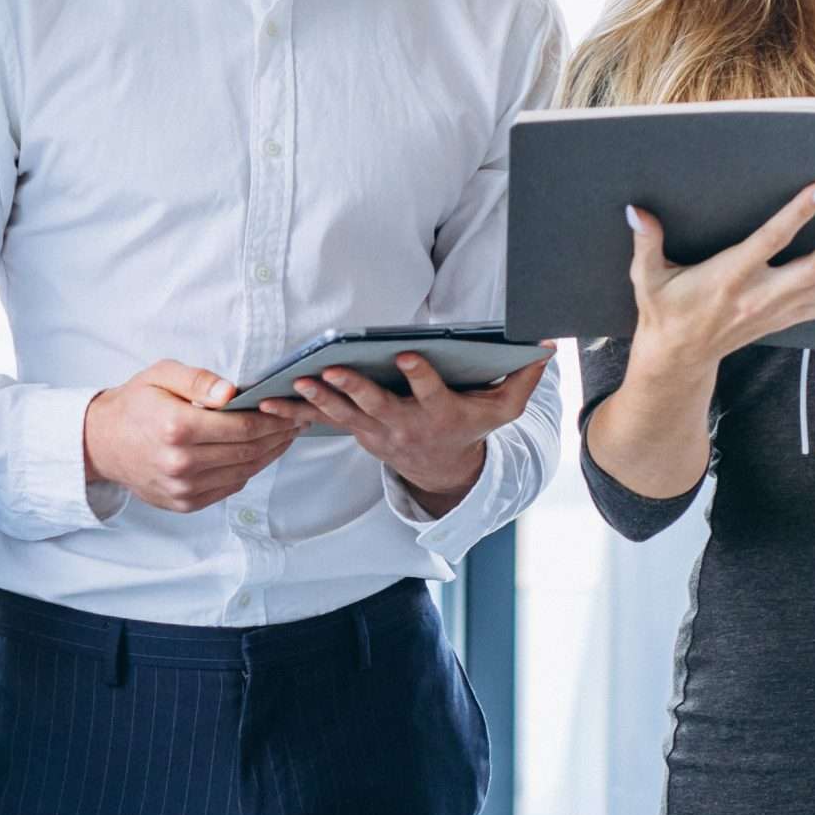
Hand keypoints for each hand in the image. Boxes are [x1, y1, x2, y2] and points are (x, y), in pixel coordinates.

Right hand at [83, 360, 300, 512]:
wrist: (102, 443)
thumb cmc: (135, 404)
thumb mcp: (161, 375)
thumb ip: (199, 380)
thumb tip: (233, 392)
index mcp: (176, 427)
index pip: (241, 427)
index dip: (273, 420)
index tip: (291, 409)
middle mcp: (180, 463)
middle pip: (247, 451)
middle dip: (278, 436)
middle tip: (297, 421)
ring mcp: (183, 488)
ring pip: (243, 472)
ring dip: (269, 454)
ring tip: (284, 437)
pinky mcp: (184, 503)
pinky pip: (229, 486)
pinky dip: (248, 470)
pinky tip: (258, 453)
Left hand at [255, 355, 546, 507]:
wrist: (443, 469)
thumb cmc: (472, 426)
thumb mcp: (504, 408)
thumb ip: (524, 378)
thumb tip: (547, 345)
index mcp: (441, 413)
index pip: (431, 391)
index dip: (421, 374)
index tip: (408, 356)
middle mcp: (406, 425)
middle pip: (378, 406)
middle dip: (355, 390)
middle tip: (333, 371)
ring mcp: (377, 432)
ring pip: (344, 415)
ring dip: (318, 401)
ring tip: (296, 383)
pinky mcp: (356, 432)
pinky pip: (322, 423)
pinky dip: (294, 415)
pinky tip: (267, 403)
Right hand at [626, 181, 814, 373]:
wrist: (679, 359)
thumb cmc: (664, 312)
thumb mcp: (648, 278)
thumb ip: (646, 242)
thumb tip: (636, 210)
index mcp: (730, 278)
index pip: (773, 241)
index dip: (801, 212)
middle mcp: (762, 296)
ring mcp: (780, 310)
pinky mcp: (789, 318)